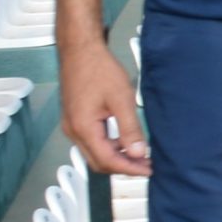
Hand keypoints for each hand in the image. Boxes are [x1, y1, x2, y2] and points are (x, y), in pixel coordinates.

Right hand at [59, 39, 149, 175]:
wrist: (81, 51)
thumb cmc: (98, 70)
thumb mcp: (121, 100)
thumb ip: (130, 129)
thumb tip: (137, 153)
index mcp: (83, 128)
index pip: (107, 160)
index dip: (129, 169)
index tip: (148, 170)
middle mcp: (73, 131)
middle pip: (98, 162)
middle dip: (123, 167)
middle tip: (147, 165)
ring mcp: (72, 126)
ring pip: (95, 153)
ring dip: (117, 157)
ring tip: (141, 155)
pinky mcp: (75, 120)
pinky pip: (92, 141)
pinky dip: (110, 146)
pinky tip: (126, 141)